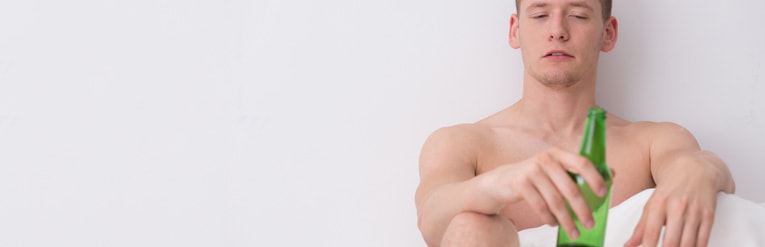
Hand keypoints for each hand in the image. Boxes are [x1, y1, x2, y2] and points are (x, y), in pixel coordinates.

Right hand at [479, 147, 606, 238]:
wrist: (500, 181)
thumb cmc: (532, 177)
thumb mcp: (555, 170)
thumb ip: (578, 171)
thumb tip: (612, 174)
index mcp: (558, 154)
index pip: (582, 163)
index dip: (595, 178)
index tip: (604, 194)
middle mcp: (545, 159)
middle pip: (570, 188)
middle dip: (582, 209)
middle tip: (590, 224)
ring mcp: (531, 170)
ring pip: (555, 201)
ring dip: (566, 220)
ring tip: (574, 232)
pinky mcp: (520, 183)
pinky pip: (540, 206)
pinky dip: (549, 218)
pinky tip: (553, 224)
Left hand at [625, 154, 719, 246]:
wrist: (696, 167)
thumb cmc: (672, 186)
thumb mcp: (652, 203)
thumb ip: (641, 226)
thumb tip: (629, 245)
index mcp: (659, 203)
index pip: (651, 232)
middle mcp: (677, 207)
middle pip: (671, 241)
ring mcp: (694, 211)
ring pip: (688, 243)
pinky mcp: (709, 214)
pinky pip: (704, 238)